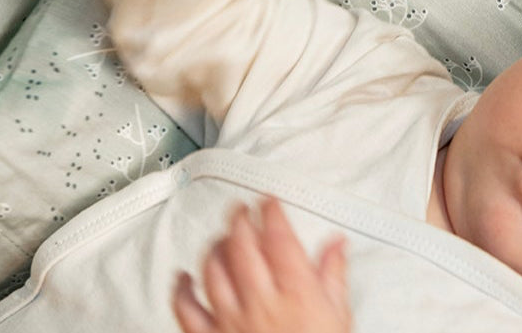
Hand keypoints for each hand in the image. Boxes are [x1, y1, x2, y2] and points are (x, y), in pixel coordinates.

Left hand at [173, 199, 349, 332]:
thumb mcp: (339, 318)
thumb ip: (334, 277)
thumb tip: (336, 246)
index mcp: (296, 292)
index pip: (278, 236)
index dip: (270, 211)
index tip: (268, 201)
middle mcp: (261, 302)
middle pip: (241, 245)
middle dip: (239, 219)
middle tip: (241, 209)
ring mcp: (233, 322)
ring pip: (213, 270)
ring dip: (213, 246)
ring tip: (219, 236)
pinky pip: (187, 311)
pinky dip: (181, 290)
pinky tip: (182, 277)